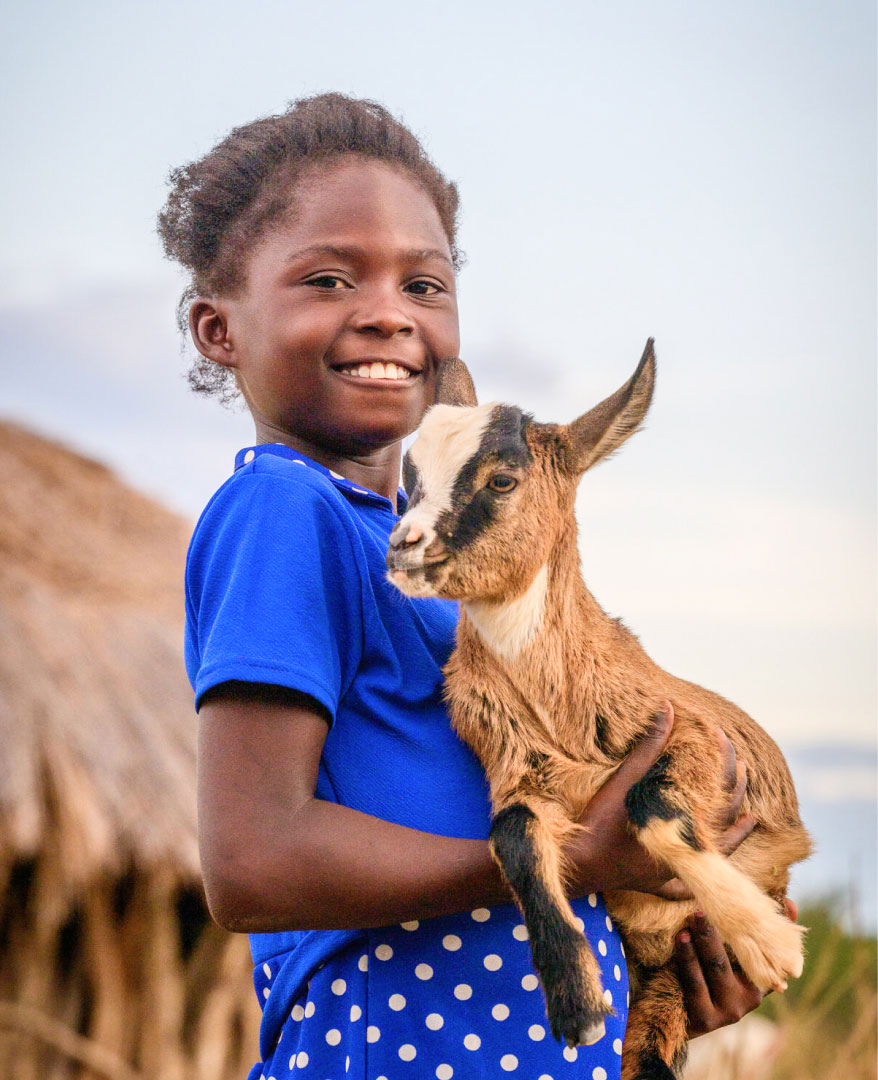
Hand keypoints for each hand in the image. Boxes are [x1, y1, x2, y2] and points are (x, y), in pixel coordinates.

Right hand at [569, 703, 754, 897]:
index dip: (725, 759)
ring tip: (749, 814)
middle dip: (736, 788)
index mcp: (684, 823)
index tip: (722, 738)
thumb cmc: (601, 823)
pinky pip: (687, 885)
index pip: (718, 787)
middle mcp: (686, 851)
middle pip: (725, 817)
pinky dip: (702, 875)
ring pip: (718, 853)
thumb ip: (649, 747)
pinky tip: (710, 868)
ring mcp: (674, 870)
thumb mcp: (625, 780)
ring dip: (736, 831)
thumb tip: (668, 709)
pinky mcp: (656, 882)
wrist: (577, 862)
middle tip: (742, 764)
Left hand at [679, 900, 798, 1036]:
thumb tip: (789, 902)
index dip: (775, 929)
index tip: (782, 902)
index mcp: (759, 983)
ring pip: (716, 968)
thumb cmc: (706, 975)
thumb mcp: (731, 955)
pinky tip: (681, 938)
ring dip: (704, 939)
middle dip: (727, 926)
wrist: (676, 1015)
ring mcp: (729, 1010)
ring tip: (692, 917)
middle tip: (709, 902)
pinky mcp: (706, 1018)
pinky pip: (696, 983)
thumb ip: (753, 932)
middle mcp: (749, 998)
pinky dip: (688, 958)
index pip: (772, 954)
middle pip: (741, 956)